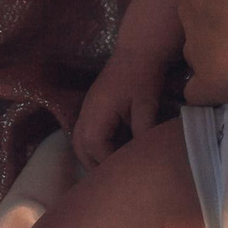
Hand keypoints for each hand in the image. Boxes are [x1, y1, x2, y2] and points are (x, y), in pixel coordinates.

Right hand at [74, 47, 169, 167]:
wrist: (138, 50)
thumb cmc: (143, 76)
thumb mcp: (147, 104)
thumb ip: (143, 130)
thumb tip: (144, 155)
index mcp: (97, 113)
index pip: (95, 148)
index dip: (108, 163)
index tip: (125, 172)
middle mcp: (86, 113)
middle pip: (81, 149)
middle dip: (96, 166)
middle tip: (117, 176)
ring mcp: (87, 110)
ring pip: (80, 143)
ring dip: (94, 157)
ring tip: (115, 166)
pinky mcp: (93, 109)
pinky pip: (87, 134)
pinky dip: (96, 147)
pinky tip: (116, 149)